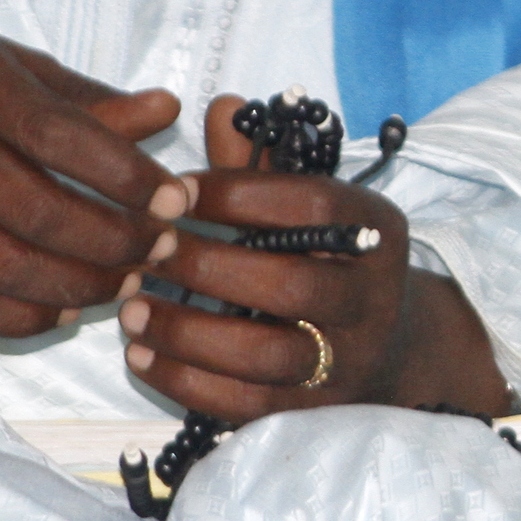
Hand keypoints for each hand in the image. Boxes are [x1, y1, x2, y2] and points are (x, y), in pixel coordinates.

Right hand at [0, 11, 182, 344]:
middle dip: (114, 242)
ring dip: (75, 287)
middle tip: (162, 252)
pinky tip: (61, 311)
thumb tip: (168, 110)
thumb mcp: (2, 58)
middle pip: (34, 210)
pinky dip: (17, 316)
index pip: (58, 134)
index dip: (126, 175)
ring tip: (123, 286)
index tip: (175, 199)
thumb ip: (83, 95)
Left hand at [115, 94, 506, 424]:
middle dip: (208, 268)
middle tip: (147, 251)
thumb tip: (222, 108)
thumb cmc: (327, 259)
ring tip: (131, 311)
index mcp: (374, 231)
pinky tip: (140, 357)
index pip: (314, 206)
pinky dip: (186, 383)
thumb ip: (259, 163)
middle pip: (291, 287)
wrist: (390, 346)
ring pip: (269, 356)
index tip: (174, 191)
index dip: (240, 194)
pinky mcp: (314, 411)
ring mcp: (347, 360)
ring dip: (189, 334)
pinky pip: (248, 405)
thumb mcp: (308, 207)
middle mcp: (371, 297)